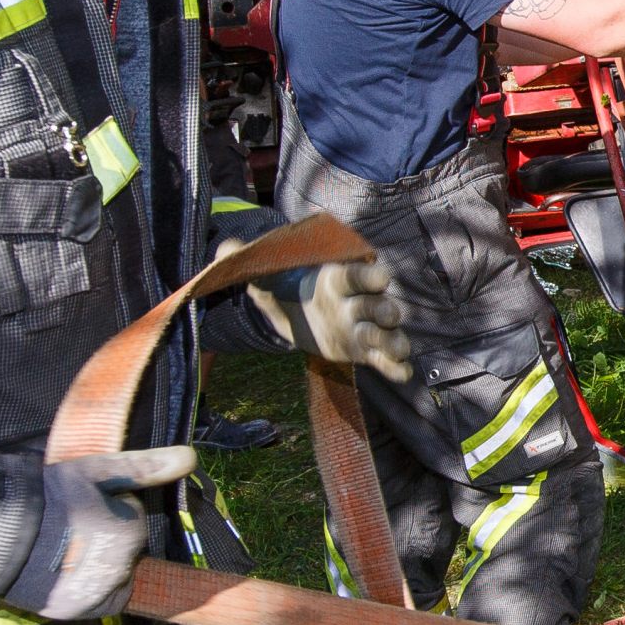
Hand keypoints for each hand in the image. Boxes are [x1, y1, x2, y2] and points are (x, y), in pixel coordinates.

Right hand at [6, 447, 196, 620]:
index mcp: (128, 532)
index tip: (80, 509)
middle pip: (126, 551)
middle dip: (106, 540)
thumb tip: (191, 456)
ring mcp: (97, 594)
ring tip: (62, 551)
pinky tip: (65, 574)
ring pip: (114, 576)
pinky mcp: (77, 612)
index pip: (132, 522)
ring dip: (98, 566)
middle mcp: (118, 569)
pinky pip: (99, 601)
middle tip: (69, 530)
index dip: (108, 512)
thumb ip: (145, 467)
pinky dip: (89, 591)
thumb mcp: (96, 472)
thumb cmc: (47, 497)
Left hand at [247, 254, 413, 380]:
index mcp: (336, 280)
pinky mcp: (364, 352)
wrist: (296, 313)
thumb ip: (250, 264)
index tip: (380, 276)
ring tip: (395, 351)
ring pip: (388, 333)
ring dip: (394, 341)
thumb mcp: (266, 278)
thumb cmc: (286, 289)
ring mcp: (363, 328)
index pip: (358, 275)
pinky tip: (401, 374)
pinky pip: (385, 359)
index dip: (369, 276)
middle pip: (379, 304)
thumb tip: (223, 250)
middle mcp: (356, 303)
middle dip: (385, 310)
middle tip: (387, 316)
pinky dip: (395, 367)